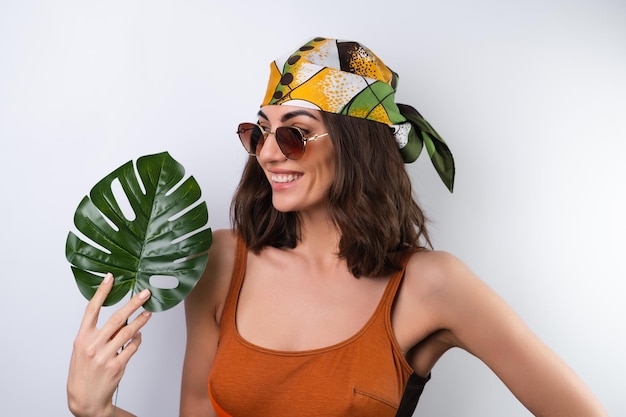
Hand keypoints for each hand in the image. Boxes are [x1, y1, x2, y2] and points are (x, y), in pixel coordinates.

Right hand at [67, 273, 151, 416]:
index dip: (101, 292)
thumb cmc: (83, 371)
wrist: (84, 399)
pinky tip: (138, 337)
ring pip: (128, 332)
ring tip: (148, 314)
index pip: (91, 310)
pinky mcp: (117, 366)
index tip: (110, 278)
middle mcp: (93, 345)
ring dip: (140, 321)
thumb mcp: (82, 350)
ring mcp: (105, 356)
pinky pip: (132, 347)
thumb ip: (96, 334)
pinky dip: (137, 340)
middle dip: (133, 304)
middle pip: (117, 318)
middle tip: (145, 293)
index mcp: (81, 338)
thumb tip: (119, 319)